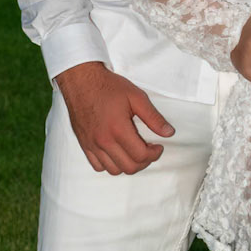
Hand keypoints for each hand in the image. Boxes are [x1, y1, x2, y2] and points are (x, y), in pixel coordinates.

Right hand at [55, 61, 174, 174]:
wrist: (81, 81)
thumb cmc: (108, 86)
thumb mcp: (136, 97)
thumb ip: (153, 117)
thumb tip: (169, 132)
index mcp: (118, 129)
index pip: (141, 155)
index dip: (154, 154)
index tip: (158, 146)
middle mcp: (103, 140)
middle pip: (129, 167)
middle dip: (144, 162)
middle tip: (148, 150)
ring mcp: (92, 144)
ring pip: (114, 170)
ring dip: (128, 165)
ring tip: (133, 152)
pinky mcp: (84, 144)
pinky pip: (98, 166)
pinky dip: (110, 164)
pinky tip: (116, 152)